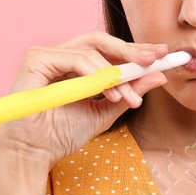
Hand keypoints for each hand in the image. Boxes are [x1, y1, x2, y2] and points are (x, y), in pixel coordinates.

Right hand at [0, 32, 169, 169]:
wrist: (33, 154)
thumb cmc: (61, 135)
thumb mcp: (105, 112)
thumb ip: (129, 93)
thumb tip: (158, 76)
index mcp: (74, 65)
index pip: (108, 49)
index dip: (135, 51)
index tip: (162, 56)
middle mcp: (60, 55)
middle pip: (100, 41)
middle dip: (130, 50)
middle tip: (154, 60)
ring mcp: (46, 55)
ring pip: (91, 50)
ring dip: (115, 74)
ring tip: (128, 97)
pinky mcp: (35, 60)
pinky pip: (73, 59)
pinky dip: (95, 73)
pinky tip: (109, 91)